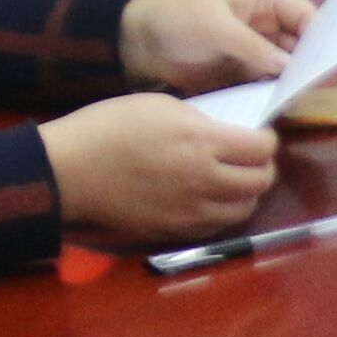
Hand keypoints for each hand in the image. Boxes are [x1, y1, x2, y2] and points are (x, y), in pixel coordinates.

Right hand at [41, 88, 281, 245]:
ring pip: (243, 210)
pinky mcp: (174, 231)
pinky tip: (210, 200)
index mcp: (203, 143)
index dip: (267, 140)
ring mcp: (191, 211)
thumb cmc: (108, 127)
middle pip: (261, 182)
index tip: (259, 134)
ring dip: (246, 194)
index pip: (262, 149)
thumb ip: (200, 121)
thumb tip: (223, 134)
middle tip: (252, 158)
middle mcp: (205, 181)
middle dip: (263, 167)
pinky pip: (215, 227)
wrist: (69, 172)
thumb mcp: (159, 105)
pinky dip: (222, 213)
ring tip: (233, 180)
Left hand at [119, 0, 311, 95]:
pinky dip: (271, 96)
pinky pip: (265, 86)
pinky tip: (276, 109)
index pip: (304, 15)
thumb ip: (252, 47)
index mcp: (262, 2)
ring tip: (298, 101)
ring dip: (291, 83)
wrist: (135, 44)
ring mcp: (254, 53)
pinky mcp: (241, 77)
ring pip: (285, 69)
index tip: (327, 60)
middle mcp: (264, 27)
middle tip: (314, 87)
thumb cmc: (177, 20)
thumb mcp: (215, 27)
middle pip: (300, 45)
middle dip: (308, 63)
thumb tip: (290, 67)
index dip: (320, 34)